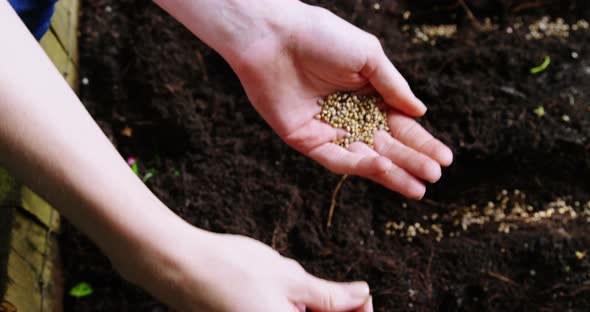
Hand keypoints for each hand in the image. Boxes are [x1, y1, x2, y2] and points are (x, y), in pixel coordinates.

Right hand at [118, 223, 371, 311]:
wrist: (179, 267)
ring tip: (295, 283)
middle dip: (332, 309)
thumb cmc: (232, 269)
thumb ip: (331, 295)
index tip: (360, 295)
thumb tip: (363, 295)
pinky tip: (277, 289)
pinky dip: (286, 306)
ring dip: (306, 306)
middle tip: (337, 289)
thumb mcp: (289, 277)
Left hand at [231, 3, 452, 198]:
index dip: (422, 142)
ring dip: (392, 173)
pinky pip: (336, 158)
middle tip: (435, 176)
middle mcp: (350, 116)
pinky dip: (360, 165)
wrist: (274, 37)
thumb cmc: (321, 37)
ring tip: (418, 187)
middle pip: (386, 145)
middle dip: (411, 161)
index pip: (400, 125)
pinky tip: (384, 167)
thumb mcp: (368, 56)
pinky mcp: (306, 141)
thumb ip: (393, 86)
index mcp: (368, 95)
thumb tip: (420, 112)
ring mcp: (328, 130)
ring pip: (365, 158)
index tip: (445, 158)